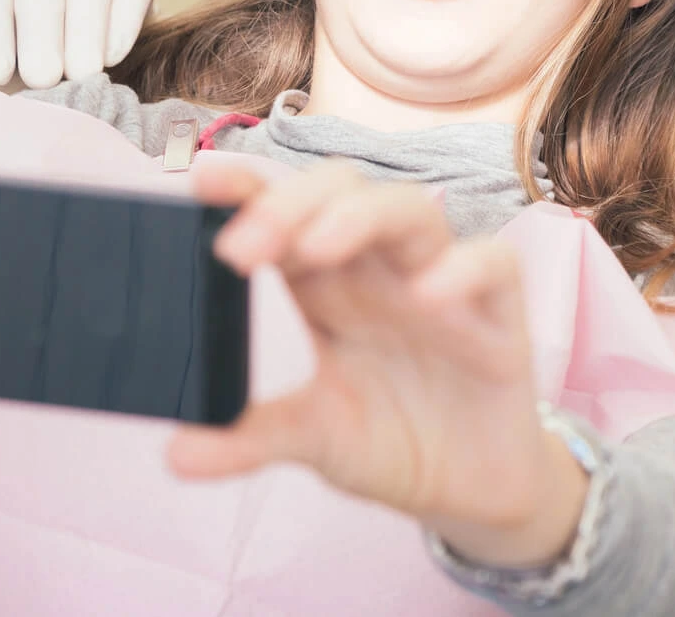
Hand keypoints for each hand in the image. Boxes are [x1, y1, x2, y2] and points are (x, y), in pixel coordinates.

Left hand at [168, 160, 588, 569]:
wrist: (471, 492)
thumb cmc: (392, 440)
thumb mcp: (316, 440)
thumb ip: (251, 439)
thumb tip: (175, 455)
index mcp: (327, 285)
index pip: (285, 214)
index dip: (249, 188)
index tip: (202, 183)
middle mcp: (380, 268)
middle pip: (342, 191)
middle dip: (291, 202)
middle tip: (242, 248)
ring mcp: (441, 282)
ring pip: (410, 208)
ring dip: (361, 217)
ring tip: (319, 249)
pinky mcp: (499, 313)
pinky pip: (493, 263)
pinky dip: (463, 269)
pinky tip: (429, 296)